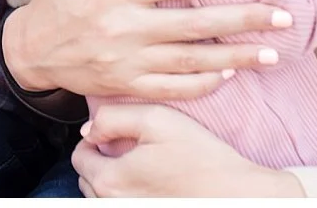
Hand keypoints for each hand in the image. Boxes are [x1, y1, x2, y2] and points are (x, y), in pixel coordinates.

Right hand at [2, 0, 289, 99]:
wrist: (31, 50)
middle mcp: (124, 29)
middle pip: (196, 26)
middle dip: (245, 20)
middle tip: (285, 15)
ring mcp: (128, 63)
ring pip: (193, 63)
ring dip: (236, 59)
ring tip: (272, 53)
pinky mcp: (128, 87)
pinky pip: (174, 90)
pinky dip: (204, 84)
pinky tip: (229, 75)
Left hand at [72, 103, 303, 196]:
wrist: (237, 194)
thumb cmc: (200, 158)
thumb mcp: (156, 119)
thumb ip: (113, 118)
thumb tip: (89, 129)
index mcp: (109, 180)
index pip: (79, 157)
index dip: (94, 140)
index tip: (113, 135)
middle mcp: (114, 205)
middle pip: (88, 180)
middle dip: (100, 162)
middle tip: (128, 148)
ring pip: (103, 197)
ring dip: (113, 180)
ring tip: (141, 166)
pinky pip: (124, 205)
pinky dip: (130, 194)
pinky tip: (152, 184)